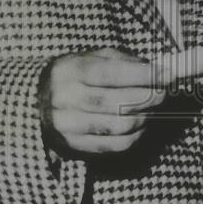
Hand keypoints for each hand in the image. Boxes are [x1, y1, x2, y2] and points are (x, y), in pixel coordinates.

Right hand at [43, 48, 165, 155]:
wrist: (34, 103)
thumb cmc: (72, 76)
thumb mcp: (90, 58)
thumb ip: (122, 60)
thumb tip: (155, 70)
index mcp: (71, 71)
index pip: (113, 74)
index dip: (144, 76)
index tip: (168, 75)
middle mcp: (67, 98)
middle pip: (120, 103)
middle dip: (150, 98)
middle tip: (164, 93)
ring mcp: (70, 125)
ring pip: (121, 126)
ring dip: (145, 117)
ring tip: (151, 109)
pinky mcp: (75, 146)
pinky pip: (116, 145)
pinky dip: (136, 136)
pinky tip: (139, 125)